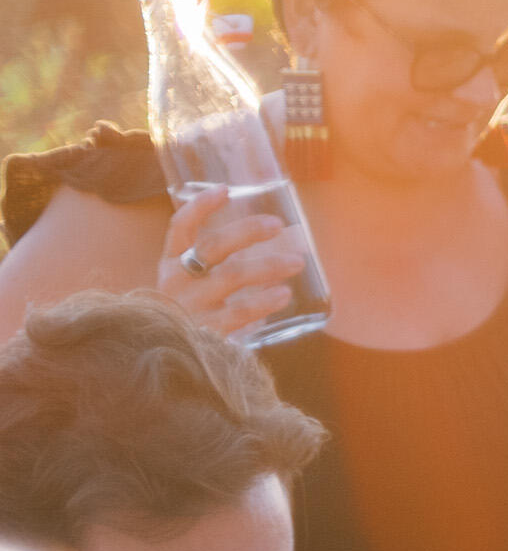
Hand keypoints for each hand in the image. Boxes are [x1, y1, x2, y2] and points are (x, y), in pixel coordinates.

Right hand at [150, 184, 309, 341]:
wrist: (166, 360)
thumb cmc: (190, 314)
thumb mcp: (192, 284)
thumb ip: (219, 262)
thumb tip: (272, 239)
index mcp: (170, 264)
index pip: (180, 228)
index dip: (200, 206)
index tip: (225, 189)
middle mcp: (176, 281)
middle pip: (212, 247)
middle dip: (247, 232)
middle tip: (278, 225)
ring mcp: (189, 307)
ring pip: (232, 276)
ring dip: (269, 265)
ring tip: (297, 261)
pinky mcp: (205, 332)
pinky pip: (239, 312)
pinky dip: (264, 301)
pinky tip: (284, 294)